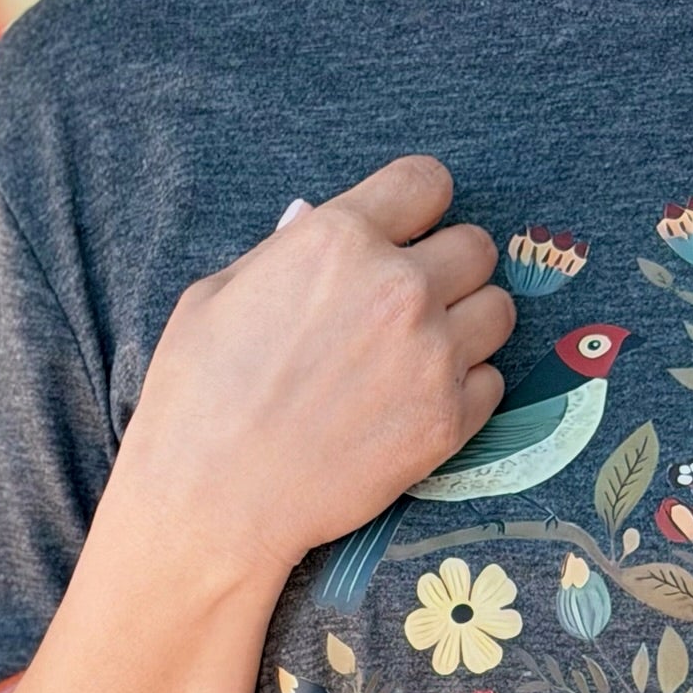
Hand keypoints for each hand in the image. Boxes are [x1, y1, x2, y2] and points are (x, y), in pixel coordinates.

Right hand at [108, 154, 514, 599]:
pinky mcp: (445, 423)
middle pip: (475, 247)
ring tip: (420, 358)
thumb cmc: (195, 404)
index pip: (427, 183)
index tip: (404, 237)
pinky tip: (416, 407)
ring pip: (496, 313)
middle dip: (446, 270)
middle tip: (408, 308)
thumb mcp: (215, 298)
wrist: (211, 508)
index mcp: (339, 239)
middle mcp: (399, 288)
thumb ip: (284, 254)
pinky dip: (464, 393)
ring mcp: (431, 357)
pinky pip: (491, 385)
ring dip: (466, 329)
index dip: (415, 211)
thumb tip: (318, 229)